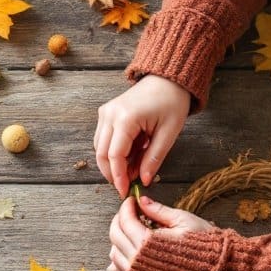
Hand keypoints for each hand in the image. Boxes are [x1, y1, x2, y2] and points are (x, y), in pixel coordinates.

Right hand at [94, 75, 190, 197]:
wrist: (167, 79)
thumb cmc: (171, 102)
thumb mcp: (169, 133)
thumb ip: (154, 159)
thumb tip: (144, 180)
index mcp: (126, 118)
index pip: (114, 155)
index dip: (118, 177)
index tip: (125, 191)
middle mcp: (110, 114)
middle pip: (101, 153)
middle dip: (112, 173)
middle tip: (126, 186)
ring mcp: (105, 112)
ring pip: (99, 147)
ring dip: (113, 163)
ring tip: (134, 168)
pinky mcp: (106, 113)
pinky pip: (103, 138)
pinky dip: (113, 151)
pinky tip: (131, 155)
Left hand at [108, 195, 213, 270]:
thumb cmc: (202, 246)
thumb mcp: (183, 220)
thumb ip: (158, 210)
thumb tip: (142, 201)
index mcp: (147, 242)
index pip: (125, 220)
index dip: (127, 207)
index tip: (132, 201)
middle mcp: (137, 260)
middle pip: (115, 235)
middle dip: (120, 220)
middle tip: (130, 213)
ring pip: (114, 253)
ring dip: (119, 240)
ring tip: (133, 233)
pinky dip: (118, 261)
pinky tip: (130, 253)